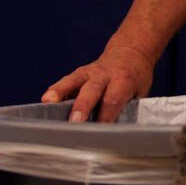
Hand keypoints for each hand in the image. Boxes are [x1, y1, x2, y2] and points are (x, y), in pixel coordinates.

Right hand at [41, 44, 155, 122]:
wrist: (130, 52)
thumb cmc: (135, 78)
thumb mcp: (139, 92)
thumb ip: (127, 109)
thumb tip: (115, 133)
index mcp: (123, 81)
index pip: (112, 100)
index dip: (106, 115)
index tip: (101, 130)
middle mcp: (105, 75)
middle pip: (92, 90)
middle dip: (82, 107)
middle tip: (75, 121)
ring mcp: (90, 72)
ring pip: (73, 81)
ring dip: (60, 92)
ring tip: (48, 103)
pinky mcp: (79, 73)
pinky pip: (65, 82)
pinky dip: (55, 91)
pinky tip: (46, 101)